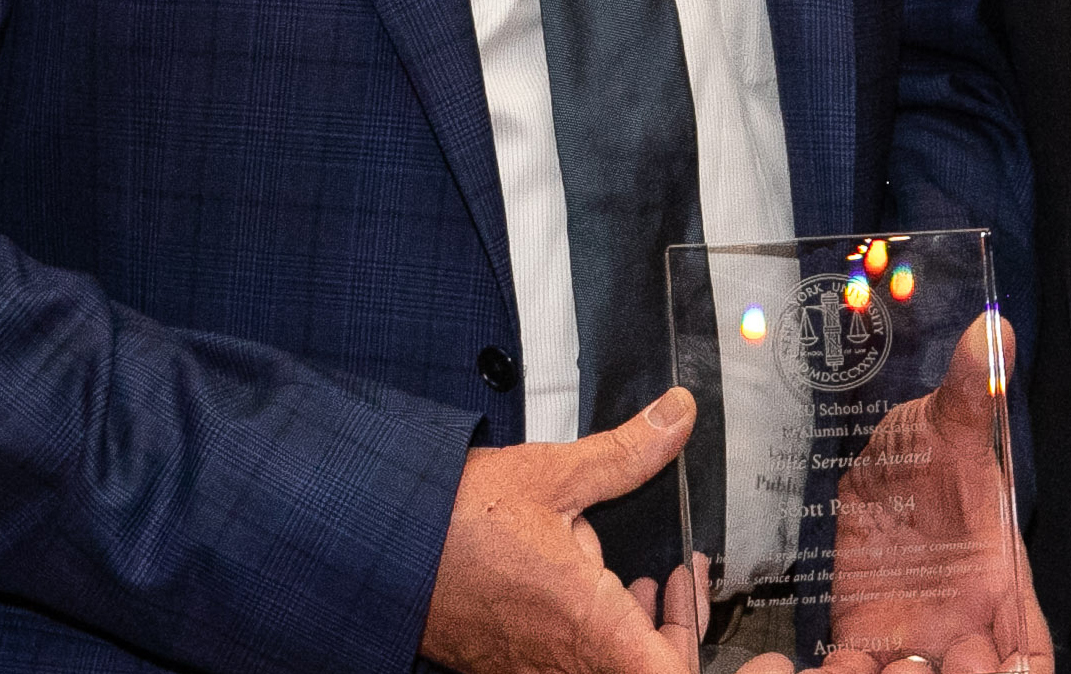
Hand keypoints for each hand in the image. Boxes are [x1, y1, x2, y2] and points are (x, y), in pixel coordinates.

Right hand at [424, 388, 757, 673]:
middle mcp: (563, 660)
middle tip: (679, 577)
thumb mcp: (549, 474)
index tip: (694, 585)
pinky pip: (570, 661)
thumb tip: (671, 421)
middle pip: (646, 668)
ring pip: (608, 666)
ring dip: (634, 630)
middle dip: (673, 625)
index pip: (668, 669)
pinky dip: (592, 631)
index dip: (691, 632)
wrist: (376, 544)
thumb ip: (624, 453)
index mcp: (587, 623)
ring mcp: (533, 667)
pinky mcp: (508, 663)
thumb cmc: (447, 522)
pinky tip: (582, 581)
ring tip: (638, 579)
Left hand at [822, 312, 1051, 673]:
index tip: (988, 655)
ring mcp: (914, 639)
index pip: (1028, 655)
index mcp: (999, 584)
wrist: (880, 472)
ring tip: (864, 662)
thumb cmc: (932, 455)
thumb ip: (971, 392)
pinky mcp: (865, 642)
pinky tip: (818, 669)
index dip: (1016, 671)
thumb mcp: (949, 425)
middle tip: (912, 659)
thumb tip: (992, 330)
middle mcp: (962, 624)